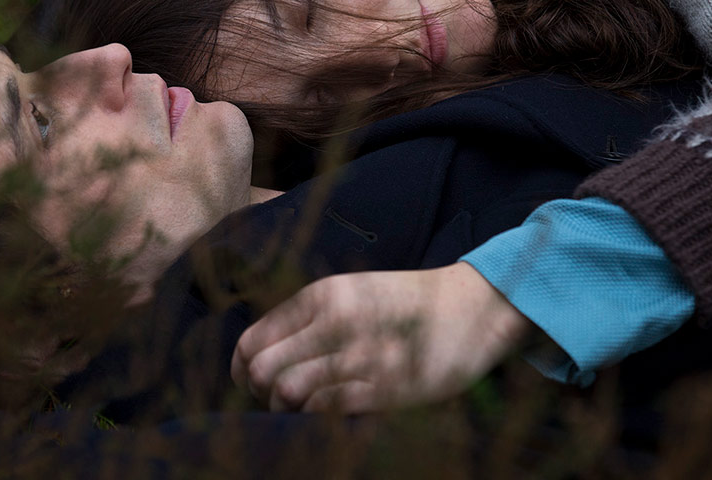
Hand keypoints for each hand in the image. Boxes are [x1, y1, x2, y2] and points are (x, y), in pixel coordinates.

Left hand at [230, 263, 532, 412]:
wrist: (470, 309)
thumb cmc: (404, 305)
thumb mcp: (350, 293)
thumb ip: (309, 318)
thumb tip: (262, 355)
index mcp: (321, 296)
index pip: (253, 339)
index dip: (241, 370)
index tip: (250, 385)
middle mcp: (334, 322)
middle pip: (262, 368)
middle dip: (258, 394)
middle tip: (273, 403)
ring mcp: (359, 355)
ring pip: (288, 391)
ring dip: (285, 410)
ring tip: (299, 411)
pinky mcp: (384, 387)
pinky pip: (326, 409)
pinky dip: (316, 418)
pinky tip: (327, 415)